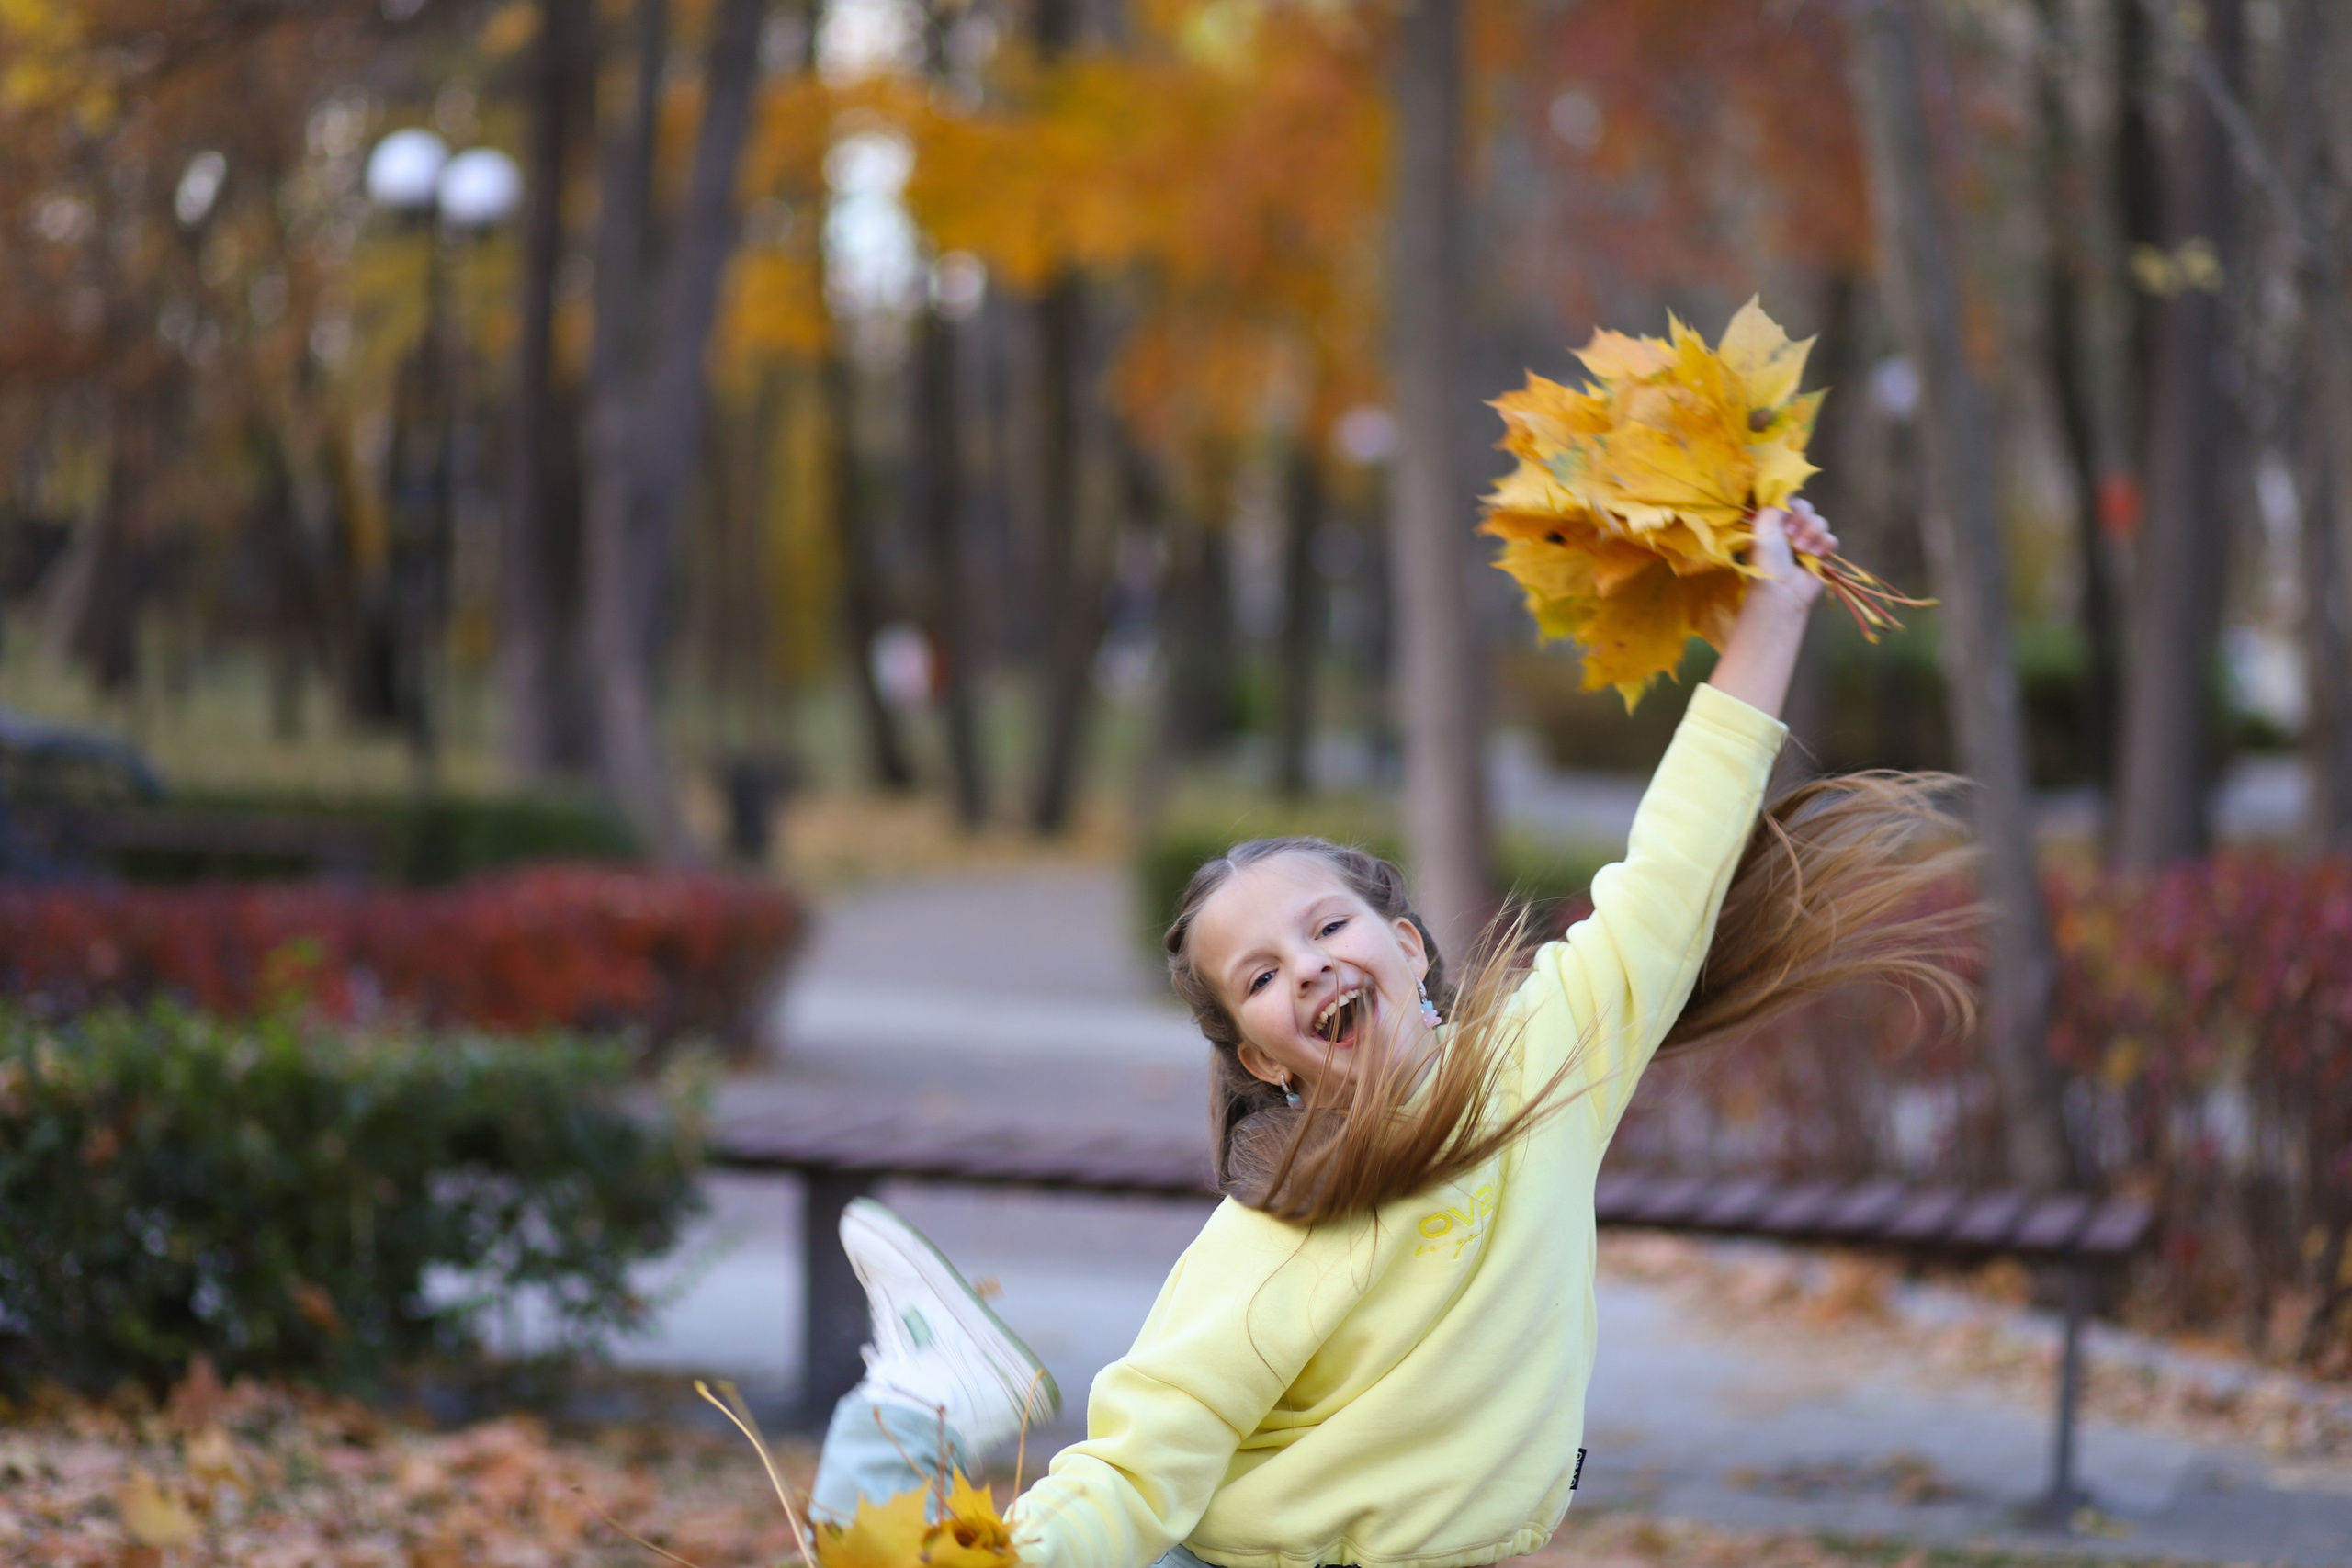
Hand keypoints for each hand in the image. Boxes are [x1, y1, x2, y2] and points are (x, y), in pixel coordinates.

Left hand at [1707, 499, 1837, 718]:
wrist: (1781, 589)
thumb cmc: (1767, 559)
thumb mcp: (1763, 525)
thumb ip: (1774, 504)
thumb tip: (1786, 493)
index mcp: (1773, 522)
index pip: (1789, 499)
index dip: (1790, 505)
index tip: (1783, 516)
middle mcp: (1789, 529)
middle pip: (1807, 508)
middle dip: (1800, 520)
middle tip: (1789, 536)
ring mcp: (1806, 541)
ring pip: (1821, 521)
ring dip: (1811, 533)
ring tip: (1799, 549)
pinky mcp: (1821, 554)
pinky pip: (1831, 539)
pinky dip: (1824, 545)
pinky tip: (1813, 555)